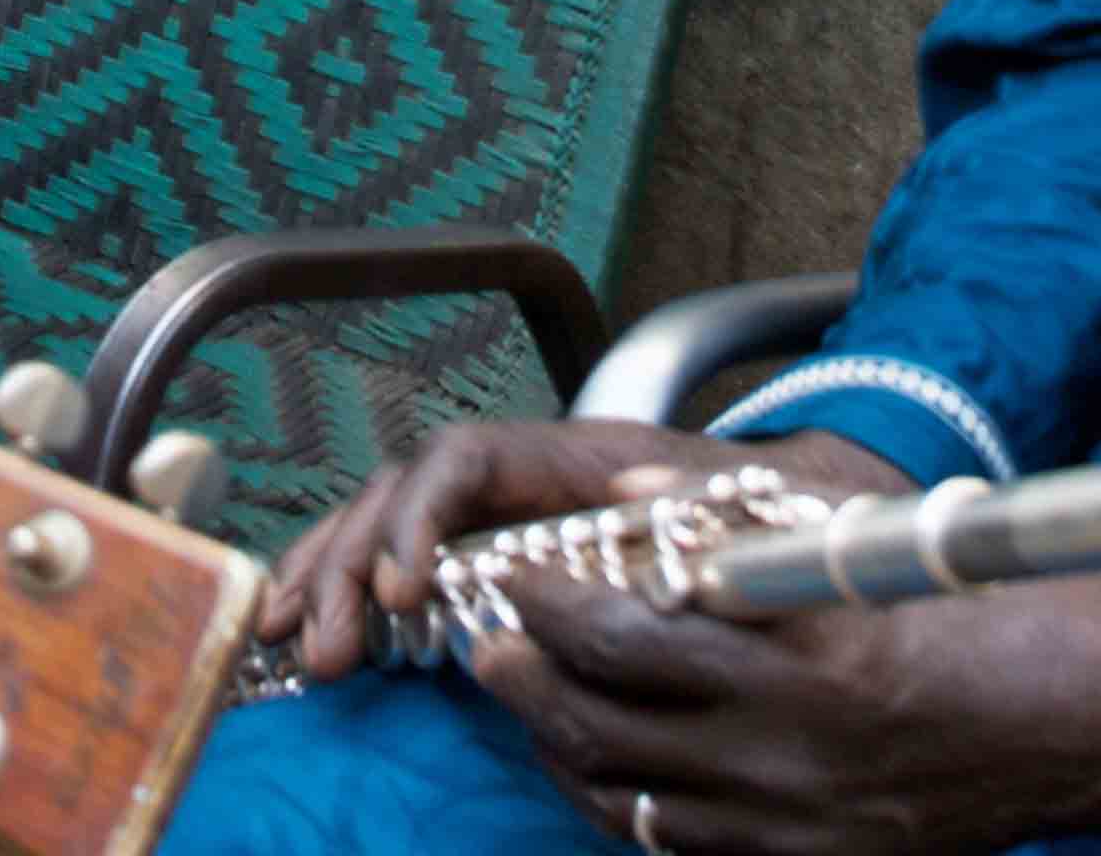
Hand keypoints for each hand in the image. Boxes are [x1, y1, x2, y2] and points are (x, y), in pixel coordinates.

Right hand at [257, 421, 906, 682]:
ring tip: (299, 643)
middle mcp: (526, 480)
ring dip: (332, 579)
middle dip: (350, 560)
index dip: (422, 512)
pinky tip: (317, 639)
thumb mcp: (755, 508)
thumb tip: (644, 501)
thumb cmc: (777, 520)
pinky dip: (351, 600)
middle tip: (325, 641)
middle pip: (406, 495)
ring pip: (389, 529)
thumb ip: (705, 504)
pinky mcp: (496, 569)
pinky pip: (403, 574)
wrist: (801, 536)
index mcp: (576, 457)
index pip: (468, 458)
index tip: (405, 585)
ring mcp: (503, 521)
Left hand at [473, 566, 1100, 855]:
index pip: (621, 634)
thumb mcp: (868, 540)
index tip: (509, 573)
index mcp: (801, 653)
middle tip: (490, 640)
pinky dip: (629, 801)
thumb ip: (744, 525)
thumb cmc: (993, 606)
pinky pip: (685, 843)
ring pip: (629, 792)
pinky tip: (609, 762)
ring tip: (530, 698)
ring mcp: (803, 821)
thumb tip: (633, 498)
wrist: (1098, 718)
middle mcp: (792, 748)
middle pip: (604, 723)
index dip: (545, 605)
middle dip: (527, 678)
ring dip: (560, 744)